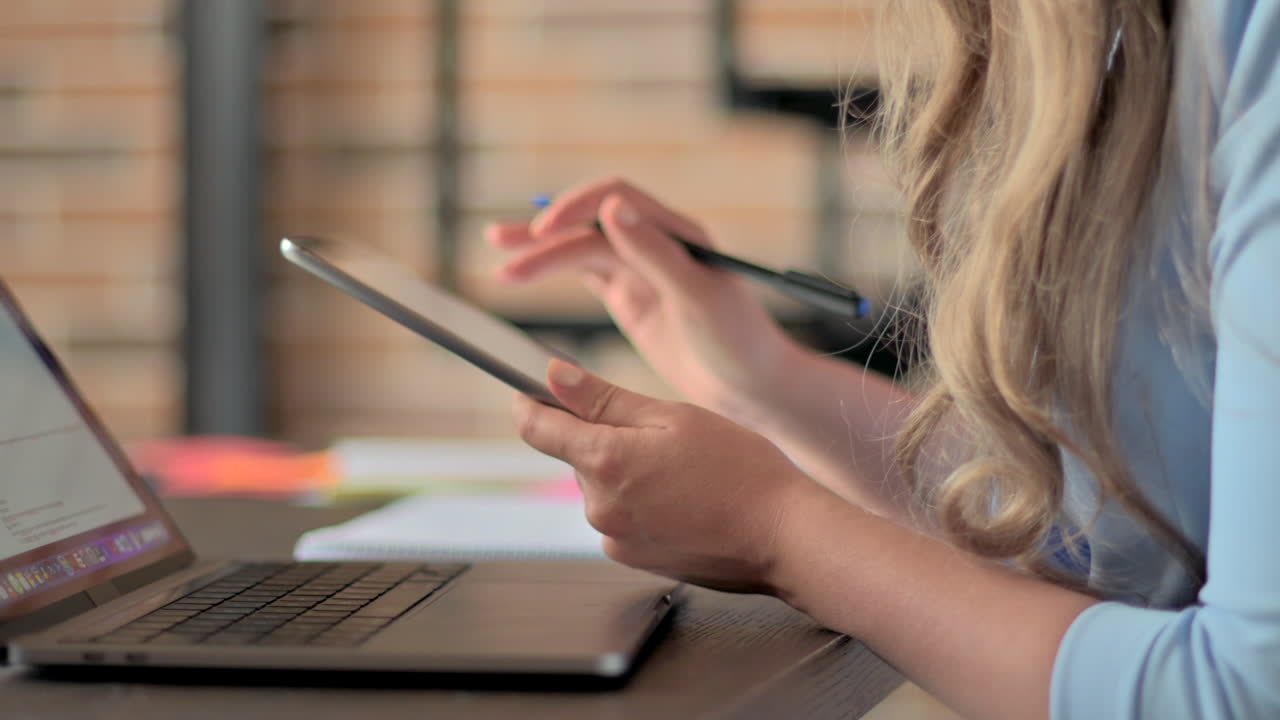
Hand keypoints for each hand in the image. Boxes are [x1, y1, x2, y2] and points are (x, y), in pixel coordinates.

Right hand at [489, 178, 801, 423]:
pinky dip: (552, 271)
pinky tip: (523, 274)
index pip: (616, 199)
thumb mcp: (698, 295)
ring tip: (499, 259)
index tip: (545, 230)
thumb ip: (655, 251)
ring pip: (580, 248)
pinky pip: (584, 273)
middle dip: (545, 235)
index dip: (577, 207)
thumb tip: (612, 206)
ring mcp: (641, 270)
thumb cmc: (738, 341)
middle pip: (589, 225)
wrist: (753, 387)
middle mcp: (656, 243)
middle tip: (502, 246)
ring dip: (540, 251)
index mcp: (678, 232)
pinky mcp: (630, 297)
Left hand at [514, 358, 819, 593]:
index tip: (529, 390)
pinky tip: (682, 498)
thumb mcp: (673, 417)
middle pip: (577, 454)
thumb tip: (553, 377)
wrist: (783, 536)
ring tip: (682, 470)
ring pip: (601, 485)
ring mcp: (613, 537)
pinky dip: (639, 501)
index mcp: (605, 461)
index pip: (536, 427)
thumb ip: (604, 398)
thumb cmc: (741, 471)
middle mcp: (598, 505)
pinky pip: (620, 515)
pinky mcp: (631, 558)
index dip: (529, 402)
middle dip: (606, 436)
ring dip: (625, 470)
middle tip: (661, 433)